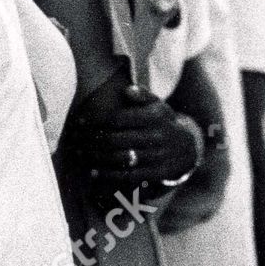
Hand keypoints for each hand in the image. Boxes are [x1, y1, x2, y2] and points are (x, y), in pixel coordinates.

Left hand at [62, 83, 203, 195]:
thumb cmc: (163, 123)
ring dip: (97, 158)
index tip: (80, 123)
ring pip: (121, 158)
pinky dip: (109, 175)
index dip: (96, 121)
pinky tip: (95, 173)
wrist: (188, 149)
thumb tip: (127, 90)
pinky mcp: (157, 173)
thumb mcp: (158, 106)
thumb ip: (142, 96)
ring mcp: (158, 156)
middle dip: (92, 141)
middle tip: (76, 141)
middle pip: (117, 139)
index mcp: (155, 116)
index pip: (119, 119)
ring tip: (81, 155)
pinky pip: (129, 176)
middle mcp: (158, 136)